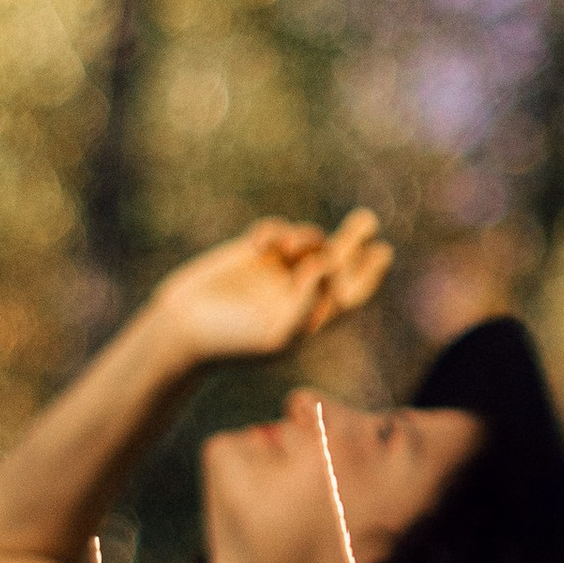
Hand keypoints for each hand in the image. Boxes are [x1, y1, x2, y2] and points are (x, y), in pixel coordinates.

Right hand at [150, 212, 391, 366]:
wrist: (182, 330)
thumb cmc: (231, 341)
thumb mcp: (277, 334)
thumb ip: (308, 302)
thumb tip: (328, 265)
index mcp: (312, 318)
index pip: (350, 293)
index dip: (368, 274)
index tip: (382, 253)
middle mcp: (298, 294)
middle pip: (337, 261)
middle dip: (352, 241)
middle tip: (368, 220)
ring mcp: (275, 272)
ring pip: (308, 242)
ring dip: (305, 238)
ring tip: (289, 247)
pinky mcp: (252, 254)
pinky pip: (276, 231)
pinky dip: (273, 231)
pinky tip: (257, 243)